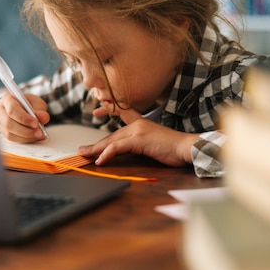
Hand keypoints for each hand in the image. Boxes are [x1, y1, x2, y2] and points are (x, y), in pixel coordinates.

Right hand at [0, 93, 49, 141]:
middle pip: (8, 123)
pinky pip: (12, 139)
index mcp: (7, 99)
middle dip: (26, 130)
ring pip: (9, 134)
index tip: (36, 123)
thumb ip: (40, 109)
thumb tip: (44, 117)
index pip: (12, 110)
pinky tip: (34, 137)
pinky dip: (25, 140)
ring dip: (26, 137)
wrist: (21, 107)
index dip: (24, 118)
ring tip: (39, 135)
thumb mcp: (36, 102)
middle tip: (39, 132)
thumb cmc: (27, 103)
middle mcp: (0, 111)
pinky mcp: (3, 132)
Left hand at [79, 107, 197, 166]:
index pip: (122, 113)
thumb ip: (139, 144)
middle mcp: (138, 124)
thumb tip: (126, 152)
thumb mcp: (152, 144)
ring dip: (96, 149)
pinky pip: (117, 147)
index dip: (109, 110)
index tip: (98, 110)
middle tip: (83, 150)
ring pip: (111, 140)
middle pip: (112, 135)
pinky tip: (100, 160)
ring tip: (85, 155)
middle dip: (96, 144)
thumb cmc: (173, 148)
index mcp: (141, 123)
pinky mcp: (139, 139)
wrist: (186, 147)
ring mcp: (138, 130)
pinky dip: (106, 154)